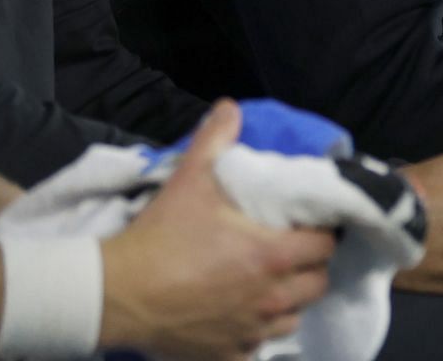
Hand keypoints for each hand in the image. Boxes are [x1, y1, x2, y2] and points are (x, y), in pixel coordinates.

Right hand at [100, 101, 335, 359]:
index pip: (325, 245)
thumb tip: (230, 107)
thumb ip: (215, 140)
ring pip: (292, 318)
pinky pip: (258, 348)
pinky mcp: (228, 355)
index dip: (321, 232)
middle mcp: (271, 298)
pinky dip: (255, 334)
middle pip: (317, 284)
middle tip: (291, 251)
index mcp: (272, 255)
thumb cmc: (161, 236)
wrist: (117, 293)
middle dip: (310, 267)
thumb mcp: (189, 180)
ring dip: (287, 302)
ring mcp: (251, 332)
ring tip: (269, 285)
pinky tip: (241, 318)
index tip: (308, 224)